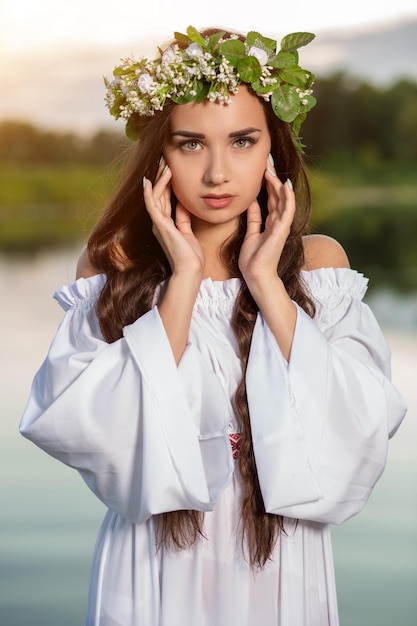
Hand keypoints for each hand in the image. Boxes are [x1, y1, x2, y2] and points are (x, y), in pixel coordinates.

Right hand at [143, 161, 204, 277]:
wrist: (189, 271)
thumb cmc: (190, 257)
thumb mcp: (188, 232)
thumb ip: (183, 218)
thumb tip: (182, 204)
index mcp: (165, 225)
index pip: (164, 200)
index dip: (165, 184)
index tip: (169, 169)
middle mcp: (159, 223)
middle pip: (158, 195)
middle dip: (160, 177)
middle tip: (164, 160)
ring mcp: (158, 224)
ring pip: (155, 196)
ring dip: (159, 180)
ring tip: (164, 164)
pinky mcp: (161, 226)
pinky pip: (152, 206)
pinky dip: (149, 193)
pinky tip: (148, 181)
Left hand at [238, 156, 294, 285]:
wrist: (256, 276)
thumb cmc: (253, 259)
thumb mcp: (251, 233)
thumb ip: (254, 218)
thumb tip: (252, 202)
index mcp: (271, 222)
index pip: (272, 197)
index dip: (268, 181)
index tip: (262, 166)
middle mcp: (278, 222)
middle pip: (278, 194)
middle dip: (273, 176)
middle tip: (267, 159)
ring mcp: (281, 226)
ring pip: (283, 199)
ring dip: (278, 183)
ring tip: (272, 168)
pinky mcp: (282, 231)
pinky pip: (287, 211)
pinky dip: (287, 198)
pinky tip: (285, 185)